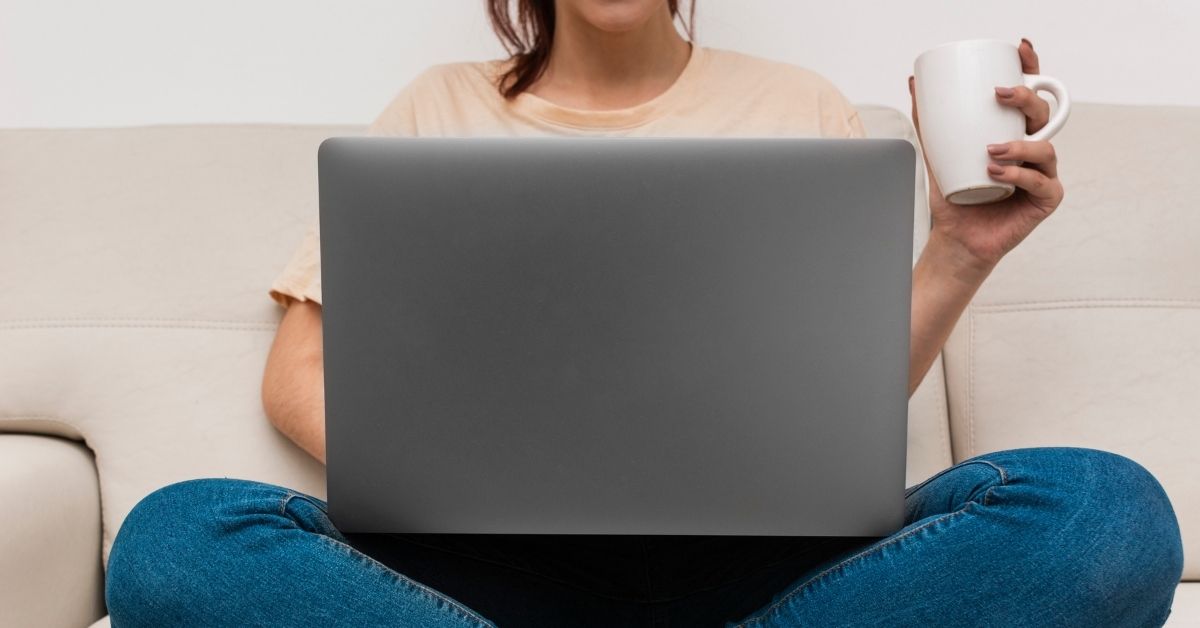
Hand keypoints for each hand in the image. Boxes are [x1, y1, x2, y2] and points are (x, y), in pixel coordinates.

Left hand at [908, 38, 1065, 273]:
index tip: (1021, 50)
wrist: (956, 237)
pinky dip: (1020, 175)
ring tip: (990, 151)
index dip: (1031, 70)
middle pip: (1043, 114)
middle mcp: (1032, 151)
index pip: (1029, 97)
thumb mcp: (937, 153)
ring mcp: (1043, 174)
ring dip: (1019, 146)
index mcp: (1013, 134)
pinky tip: (997, 173)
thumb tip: (914, 84)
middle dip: (1026, 99)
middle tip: (999, 94)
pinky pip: (1042, 181)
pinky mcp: (1046, 199)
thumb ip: (928, 121)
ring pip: (1045, 148)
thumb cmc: (954, 195)